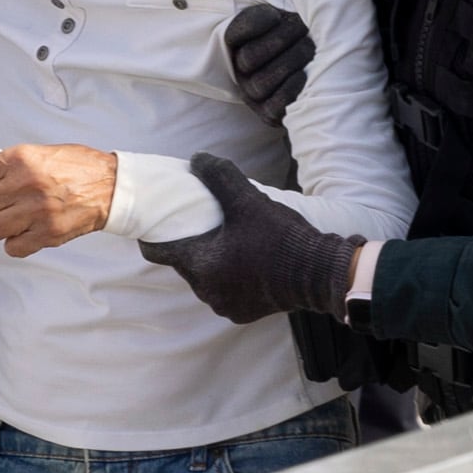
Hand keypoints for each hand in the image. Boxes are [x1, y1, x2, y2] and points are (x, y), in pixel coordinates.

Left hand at [0, 143, 117, 257]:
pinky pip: (13, 248)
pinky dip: (15, 243)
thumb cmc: (70, 167)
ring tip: (13, 218)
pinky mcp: (50, 233)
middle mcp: (26, 183)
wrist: (110, 184)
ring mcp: (38, 210)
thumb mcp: (29, 155)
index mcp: (18, 159)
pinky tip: (26, 231)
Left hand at [139, 153, 357, 323]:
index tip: (155, 222)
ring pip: (207, 276)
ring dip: (213, 259)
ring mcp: (226, 305)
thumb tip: (197, 159)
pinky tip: (246, 258)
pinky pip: (228, 290)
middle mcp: (207, 291)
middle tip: (202, 223)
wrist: (319, 272)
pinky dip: (231, 275)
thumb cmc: (281, 237)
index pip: (158, 251)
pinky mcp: (245, 312)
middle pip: (186, 263)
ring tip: (228, 238)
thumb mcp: (248, 200)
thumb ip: (219, 175)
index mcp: (200, 266)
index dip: (153, 234)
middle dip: (191, 244)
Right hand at [223, 2, 315, 122]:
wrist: (314, 61)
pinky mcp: (269, 114)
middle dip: (279, 41)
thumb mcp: (279, 19)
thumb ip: (266, 15)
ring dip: (289, 62)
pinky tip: (304, 75)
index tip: (276, 15)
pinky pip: (274, 107)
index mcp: (237, 47)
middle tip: (302, 29)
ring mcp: (253, 96)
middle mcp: (240, 73)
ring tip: (309, 48)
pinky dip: (290, 90)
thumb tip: (273, 18)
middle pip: (248, 58)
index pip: (233, 35)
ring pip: (260, 83)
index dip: (253, 24)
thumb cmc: (295, 36)